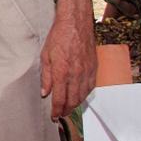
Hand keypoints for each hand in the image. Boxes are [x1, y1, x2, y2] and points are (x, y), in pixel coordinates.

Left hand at [40, 0, 96, 119]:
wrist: (76, 23)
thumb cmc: (58, 37)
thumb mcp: (45, 55)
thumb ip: (46, 76)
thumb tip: (45, 93)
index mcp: (62, 72)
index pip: (60, 98)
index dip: (57, 110)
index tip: (53, 117)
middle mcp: (76, 74)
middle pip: (73, 100)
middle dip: (66, 110)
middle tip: (60, 115)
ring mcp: (87, 71)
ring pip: (83, 95)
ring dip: (75, 104)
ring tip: (68, 109)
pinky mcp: (94, 68)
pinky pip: (91, 87)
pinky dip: (84, 95)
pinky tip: (79, 97)